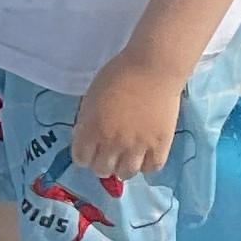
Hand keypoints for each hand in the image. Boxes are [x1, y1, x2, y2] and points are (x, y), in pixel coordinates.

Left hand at [72, 52, 182, 185]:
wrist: (153, 67)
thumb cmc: (120, 74)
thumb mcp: (91, 96)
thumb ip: (87, 120)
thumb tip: (86, 137)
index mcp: (91, 130)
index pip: (81, 159)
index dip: (85, 154)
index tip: (91, 148)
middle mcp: (112, 143)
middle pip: (102, 170)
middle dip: (102, 162)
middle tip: (109, 153)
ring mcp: (137, 147)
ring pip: (126, 173)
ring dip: (123, 167)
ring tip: (128, 157)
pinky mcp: (160, 145)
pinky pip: (151, 168)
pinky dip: (146, 165)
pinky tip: (145, 156)